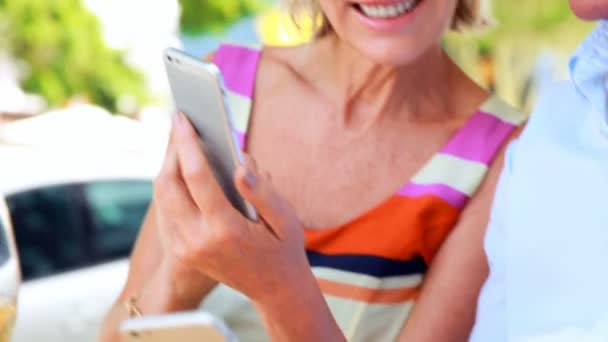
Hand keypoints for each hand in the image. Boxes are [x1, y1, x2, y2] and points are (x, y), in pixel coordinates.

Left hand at [153, 112, 308, 302]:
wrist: (274, 289)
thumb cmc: (283, 249)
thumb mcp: (285, 218)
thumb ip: (263, 190)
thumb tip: (239, 163)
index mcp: (225, 230)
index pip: (196, 177)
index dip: (186, 143)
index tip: (181, 117)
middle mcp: (197, 241)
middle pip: (168, 184)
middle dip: (171, 150)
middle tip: (180, 124)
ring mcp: (185, 249)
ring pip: (162, 197)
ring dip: (168, 166)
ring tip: (181, 141)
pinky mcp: (180, 251)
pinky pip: (165, 210)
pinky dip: (170, 185)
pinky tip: (183, 169)